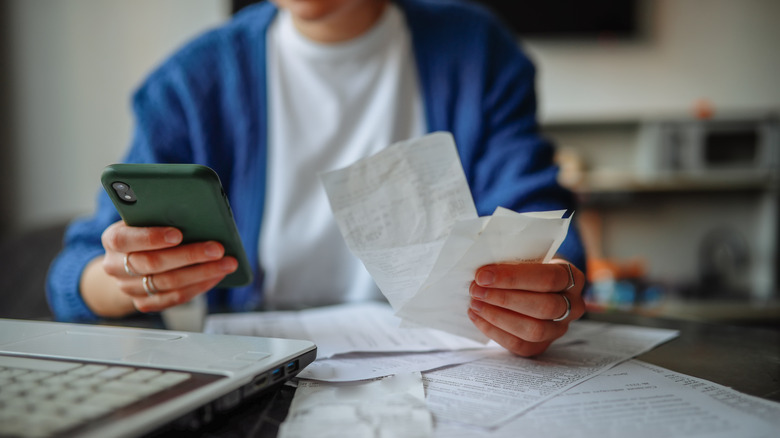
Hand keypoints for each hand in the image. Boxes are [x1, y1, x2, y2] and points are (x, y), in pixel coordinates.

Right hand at [98, 221, 237, 312]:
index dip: (151, 237)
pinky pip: (175, 298)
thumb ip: (160, 214)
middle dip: (190, 255)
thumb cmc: (144, 230)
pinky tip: (217, 276)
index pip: (125, 239)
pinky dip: (199, 286)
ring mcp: (129, 288)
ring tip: (227, 263)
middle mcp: (115, 266)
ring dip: (202, 273)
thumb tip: (196, 213)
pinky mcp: (145, 303)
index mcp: (113, 239)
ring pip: (168, 283)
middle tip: (217, 248)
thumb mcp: (145, 217)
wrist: (127, 260)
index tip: (178, 234)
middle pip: (153, 263)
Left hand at [467, 259, 584, 356]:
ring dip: (498, 317)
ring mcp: (559, 329)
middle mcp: (573, 305)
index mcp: (573, 277)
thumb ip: (513, 262)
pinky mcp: (542, 345)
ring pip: (534, 330)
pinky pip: (520, 345)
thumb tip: (483, 272)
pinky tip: (477, 317)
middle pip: (544, 307)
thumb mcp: (528, 258)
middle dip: (504, 299)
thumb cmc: (528, 269)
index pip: (548, 278)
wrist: (534, 287)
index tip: (483, 275)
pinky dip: (495, 332)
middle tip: (476, 290)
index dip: (514, 277)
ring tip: (475, 304)